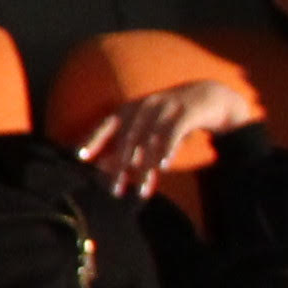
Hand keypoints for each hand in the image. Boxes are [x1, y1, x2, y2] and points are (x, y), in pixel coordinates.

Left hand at [76, 78, 258, 201]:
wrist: (207, 97)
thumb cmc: (169, 118)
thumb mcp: (146, 129)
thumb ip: (127, 146)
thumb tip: (103, 166)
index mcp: (130, 109)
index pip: (106, 125)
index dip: (93, 139)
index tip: (81, 157)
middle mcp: (144, 106)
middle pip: (127, 138)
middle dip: (120, 166)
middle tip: (114, 190)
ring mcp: (165, 107)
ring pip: (150, 140)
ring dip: (145, 167)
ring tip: (142, 190)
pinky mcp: (186, 111)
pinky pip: (174, 132)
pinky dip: (167, 149)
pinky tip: (163, 167)